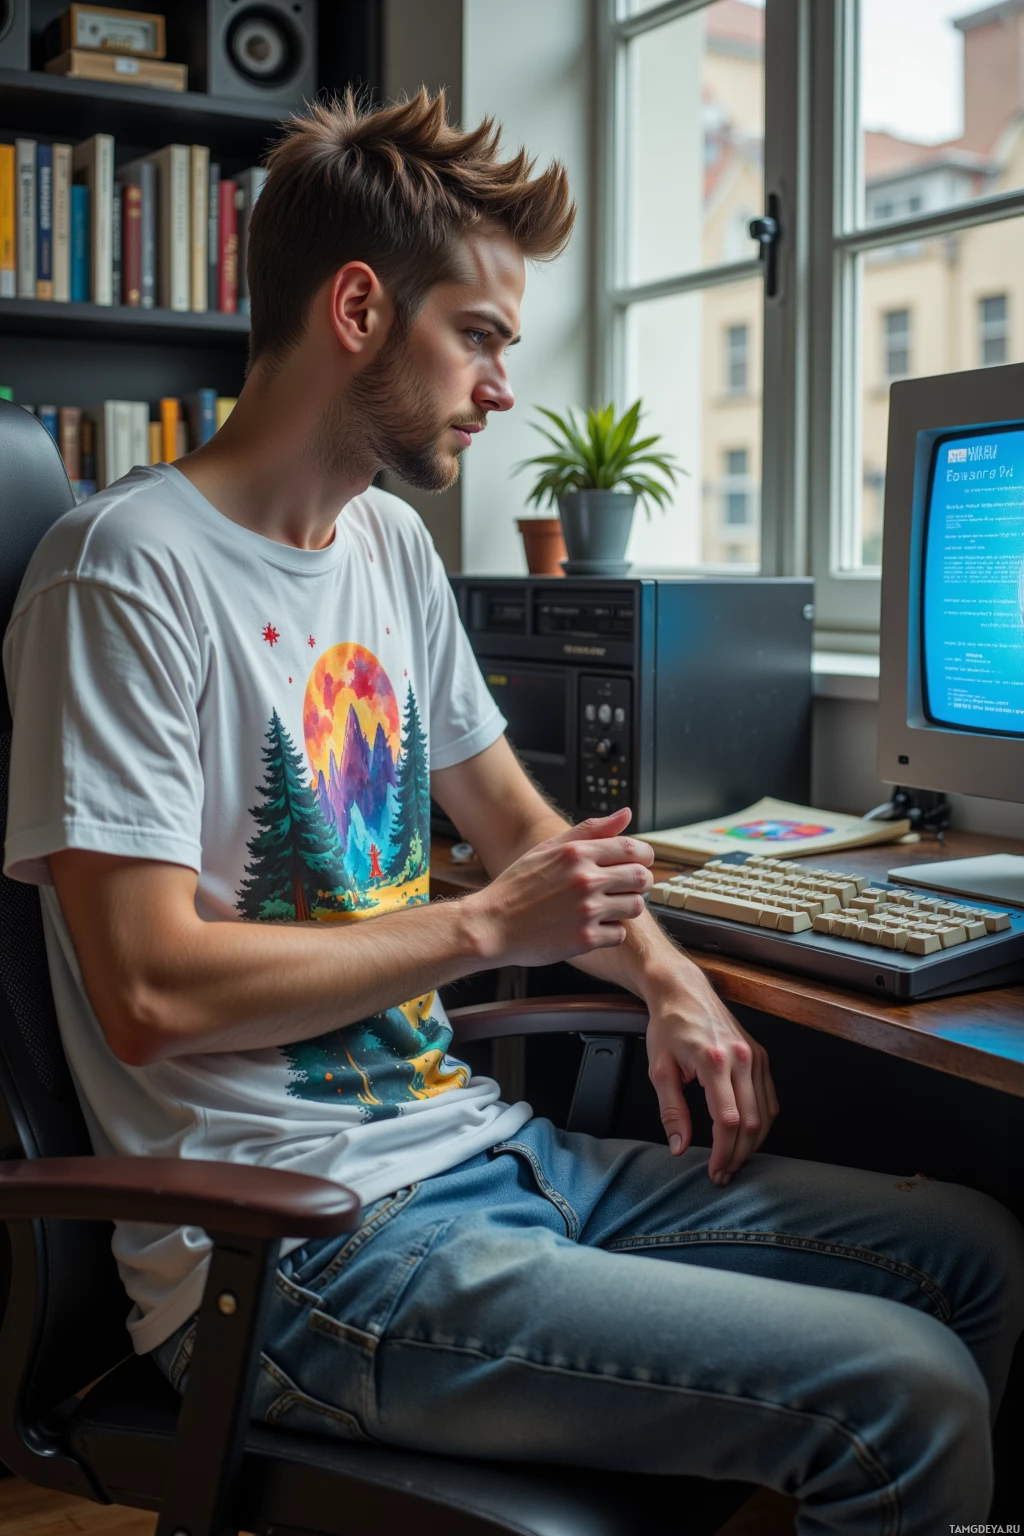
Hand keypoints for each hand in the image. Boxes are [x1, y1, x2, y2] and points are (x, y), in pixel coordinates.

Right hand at [470, 807, 654, 966]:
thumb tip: (626, 814)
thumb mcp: (547, 848)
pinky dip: (611, 932)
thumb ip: (590, 830)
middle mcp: (585, 880)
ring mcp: (587, 911)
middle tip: (628, 887)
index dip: (644, 857)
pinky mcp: (585, 939)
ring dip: (627, 907)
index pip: (633, 849)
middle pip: (641, 878)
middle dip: (640, 882)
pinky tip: (593, 926)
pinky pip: (619, 934)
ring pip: (635, 906)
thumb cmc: (516, 887)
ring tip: (609, 907)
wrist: (490, 926)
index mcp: (577, 854)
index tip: (640, 863)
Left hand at [645, 970, 778, 1184]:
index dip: (724, 1153)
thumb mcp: (659, 1069)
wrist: (684, 991)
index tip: (714, 1171)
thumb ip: (671, 1111)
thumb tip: (680, 1146)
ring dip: (753, 1144)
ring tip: (735, 1161)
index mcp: (713, 1061)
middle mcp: (741, 1058)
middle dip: (739, 1155)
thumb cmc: (669, 1026)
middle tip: (724, 1174)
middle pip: (751, 1122)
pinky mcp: (760, 1055)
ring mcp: (755, 1056)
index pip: (727, 1120)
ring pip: (766, 1114)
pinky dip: (763, 1123)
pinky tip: (748, 1136)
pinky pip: (769, 1098)